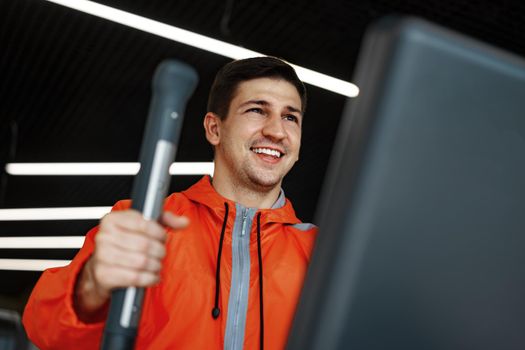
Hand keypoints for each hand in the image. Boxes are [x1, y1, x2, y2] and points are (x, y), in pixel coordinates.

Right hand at [74, 210, 188, 320]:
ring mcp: (102, 256)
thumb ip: (164, 219)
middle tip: (161, 254)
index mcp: (112, 219)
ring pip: (141, 261)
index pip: (144, 224)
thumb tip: (184, 221)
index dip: (159, 233)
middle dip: (159, 251)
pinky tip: (152, 277)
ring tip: (156, 265)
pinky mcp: (104, 275)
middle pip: (144, 244)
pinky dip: (149, 279)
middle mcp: (104, 236)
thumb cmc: (123, 245)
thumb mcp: (142, 226)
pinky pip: (135, 278)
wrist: (100, 268)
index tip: (162, 238)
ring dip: (155, 266)